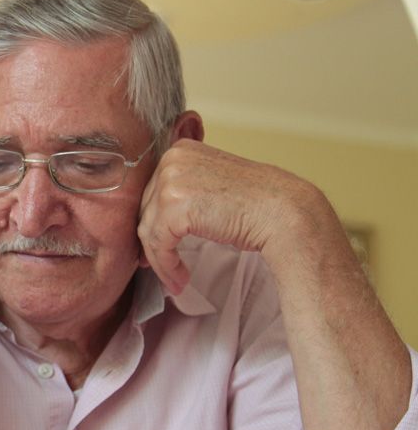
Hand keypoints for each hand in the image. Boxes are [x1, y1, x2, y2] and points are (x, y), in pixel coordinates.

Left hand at [137, 139, 325, 293]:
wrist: (283, 211)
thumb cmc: (253, 203)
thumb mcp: (211, 183)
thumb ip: (183, 189)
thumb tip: (152, 218)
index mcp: (179, 150)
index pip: (152, 193)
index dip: (153, 224)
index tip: (156, 248)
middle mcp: (172, 159)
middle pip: (146, 211)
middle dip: (154, 244)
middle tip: (165, 268)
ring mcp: (171, 180)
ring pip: (148, 230)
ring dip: (160, 260)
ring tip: (176, 279)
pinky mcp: (174, 205)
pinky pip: (158, 244)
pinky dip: (166, 265)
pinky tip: (180, 279)